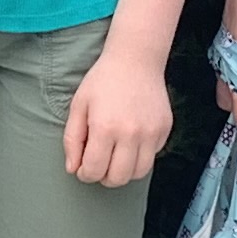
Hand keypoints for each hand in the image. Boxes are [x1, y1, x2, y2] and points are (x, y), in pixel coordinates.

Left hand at [65, 41, 175, 185]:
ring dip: (124, 172)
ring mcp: (151, 133)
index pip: (94, 170)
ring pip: (138, 173)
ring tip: (115, 158)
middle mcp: (131, 133)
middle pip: (118, 178)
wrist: (135, 60)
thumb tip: (73, 168)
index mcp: (105, 127)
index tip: (83, 168)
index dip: (84, 174)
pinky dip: (140, 156)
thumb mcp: (78, 106)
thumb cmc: (103, 81)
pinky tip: (130, 141)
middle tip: (99, 165)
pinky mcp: (164, 130)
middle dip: (104, 177)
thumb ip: (72, 140)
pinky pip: (152, 156)